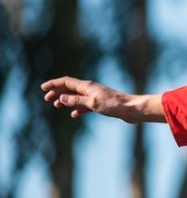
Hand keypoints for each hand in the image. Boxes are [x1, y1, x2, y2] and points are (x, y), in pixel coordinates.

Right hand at [41, 77, 163, 122]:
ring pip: (77, 97)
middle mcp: (91, 89)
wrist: (132, 109)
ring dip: (66, 101)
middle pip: (70, 89)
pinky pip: (86, 105)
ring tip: (57, 106)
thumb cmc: (114, 105)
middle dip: (58, 92)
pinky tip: (74, 115)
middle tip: (47, 99)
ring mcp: (96, 96)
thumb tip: (62, 98)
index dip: (54, 84)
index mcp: (87, 86)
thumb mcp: (93, 103)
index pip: (66, 82)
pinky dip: (78, 109)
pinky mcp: (102, 104)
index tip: (43, 88)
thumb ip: (77, 101)